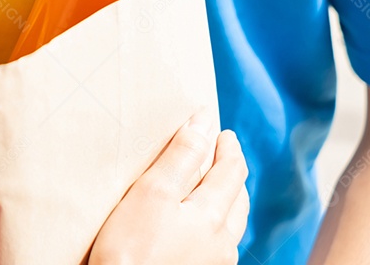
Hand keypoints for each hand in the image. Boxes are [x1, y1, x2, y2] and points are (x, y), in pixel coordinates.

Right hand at [90, 113, 249, 264]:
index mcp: (213, 217)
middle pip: (238, 201)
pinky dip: (215, 226)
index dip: (227, 148)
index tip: (222, 131)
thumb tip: (204, 121)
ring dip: (228, 201)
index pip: (230, 172)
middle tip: (224, 153)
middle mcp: (222, 244)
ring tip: (219, 188)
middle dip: (233, 173)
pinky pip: (218, 246)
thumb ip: (181, 155)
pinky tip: (202, 231)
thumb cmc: (131, 248)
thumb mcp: (153, 192)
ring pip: (231, 226)